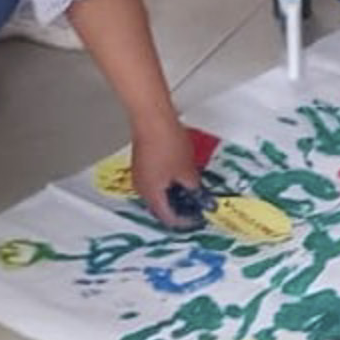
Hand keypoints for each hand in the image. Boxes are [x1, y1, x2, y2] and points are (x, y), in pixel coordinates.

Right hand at [131, 112, 204, 229]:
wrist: (153, 118)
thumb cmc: (167, 143)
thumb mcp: (187, 171)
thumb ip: (194, 188)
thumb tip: (199, 195)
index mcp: (151, 195)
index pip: (168, 218)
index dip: (186, 220)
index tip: (198, 217)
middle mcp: (141, 188)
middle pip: (161, 206)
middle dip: (180, 207)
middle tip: (196, 205)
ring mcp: (140, 174)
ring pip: (158, 192)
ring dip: (175, 193)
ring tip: (192, 189)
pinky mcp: (142, 161)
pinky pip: (156, 179)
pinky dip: (169, 181)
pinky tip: (181, 174)